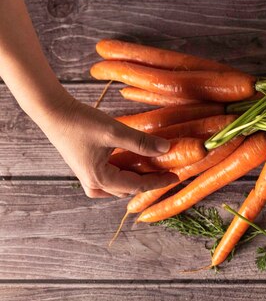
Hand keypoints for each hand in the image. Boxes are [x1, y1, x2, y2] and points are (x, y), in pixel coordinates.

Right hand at [40, 95, 178, 197]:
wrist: (53, 112)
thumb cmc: (81, 122)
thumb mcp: (114, 131)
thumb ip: (141, 142)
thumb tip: (167, 149)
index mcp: (100, 179)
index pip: (137, 186)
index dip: (159, 181)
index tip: (177, 176)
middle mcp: (93, 185)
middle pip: (129, 189)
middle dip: (150, 181)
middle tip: (169, 170)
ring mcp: (88, 179)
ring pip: (120, 186)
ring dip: (138, 178)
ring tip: (156, 167)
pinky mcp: (87, 170)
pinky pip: (112, 179)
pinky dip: (127, 173)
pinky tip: (137, 163)